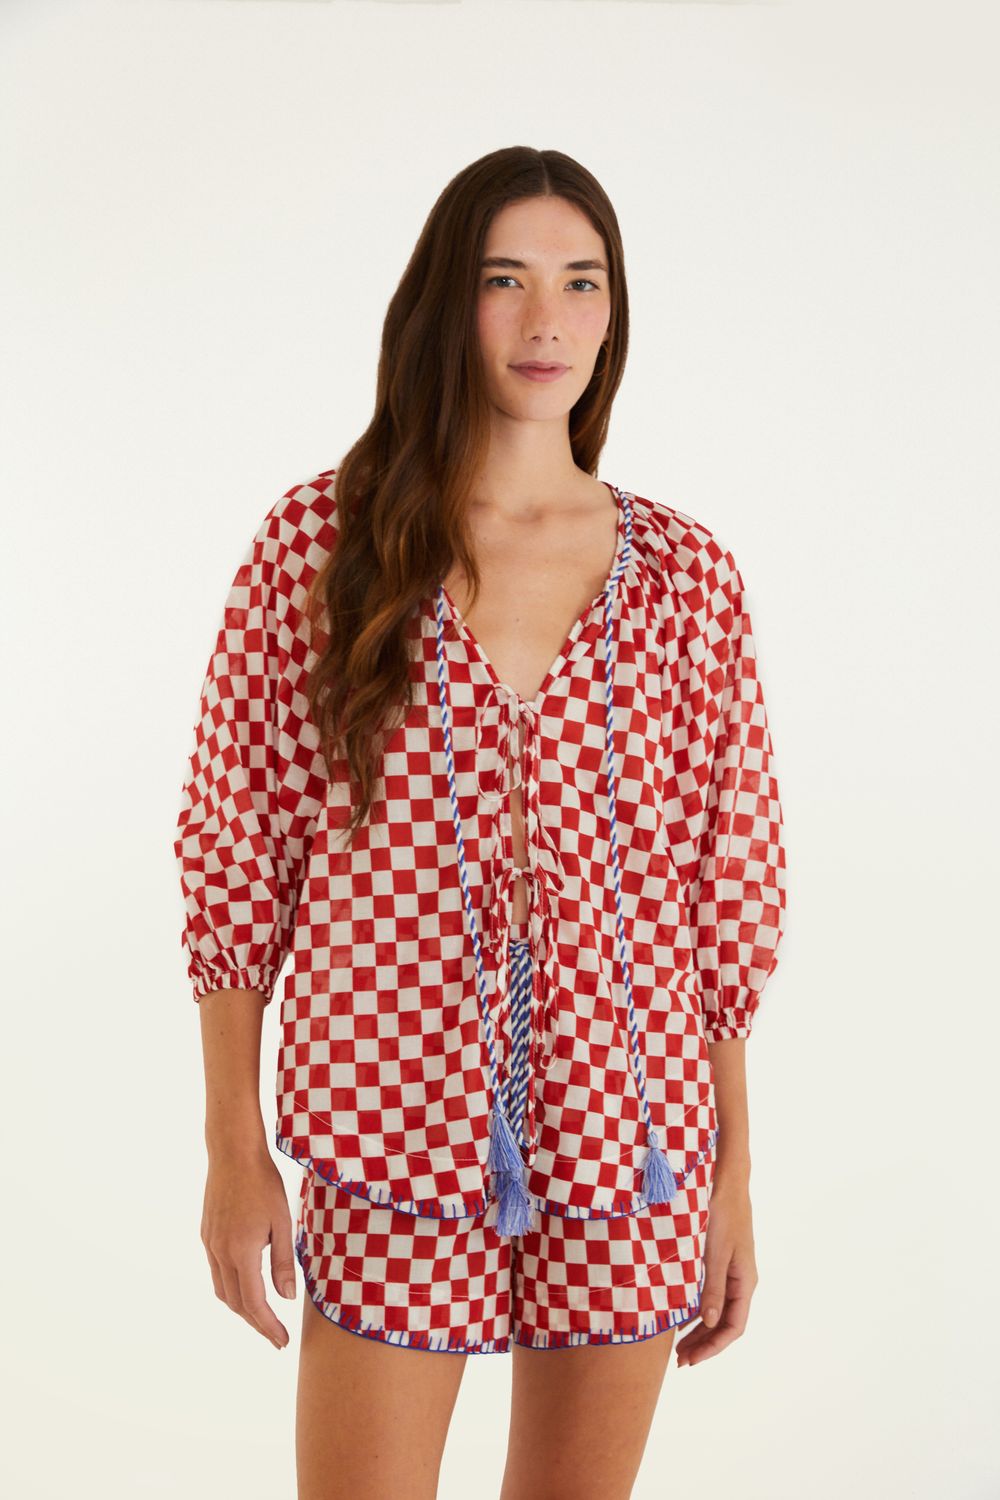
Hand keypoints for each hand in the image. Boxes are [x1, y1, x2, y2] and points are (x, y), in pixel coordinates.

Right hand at [201, 1148, 297, 1348]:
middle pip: (236, 1303)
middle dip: (256, 1323)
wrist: (233, 1154)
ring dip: (242, 1308)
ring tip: (263, 1317)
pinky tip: (247, 1286)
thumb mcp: (282, 1222)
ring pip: (222, 1290)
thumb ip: (284, 1262)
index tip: (282, 1341)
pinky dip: (232, 1288)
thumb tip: (287, 1298)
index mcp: (241, 1252)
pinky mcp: (207, 1236)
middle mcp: (220, 1253)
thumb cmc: (264, 1184)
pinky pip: (217, 1272)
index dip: (268, 1326)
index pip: (254, 1303)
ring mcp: (210, 1245)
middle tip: (275, 1336)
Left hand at [674, 1173, 757, 1366]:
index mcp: (744, 1281)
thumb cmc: (722, 1213)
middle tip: (679, 1361)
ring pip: (717, 1311)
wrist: (724, 1181)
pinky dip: (696, 1311)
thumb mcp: (714, 1253)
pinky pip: (710, 1295)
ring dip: (699, 1331)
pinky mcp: (719, 1262)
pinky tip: (680, 1319)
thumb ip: (712, 1288)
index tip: (691, 1360)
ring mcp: (731, 1272)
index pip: (733, 1327)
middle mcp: (740, 1281)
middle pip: (725, 1323)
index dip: (712, 1347)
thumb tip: (708, 1322)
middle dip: (704, 1344)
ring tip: (678, 1348)